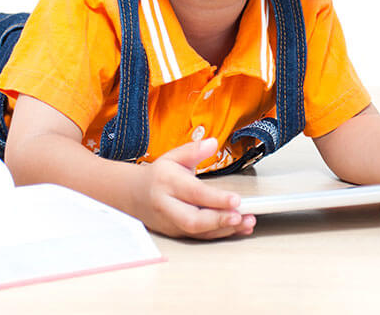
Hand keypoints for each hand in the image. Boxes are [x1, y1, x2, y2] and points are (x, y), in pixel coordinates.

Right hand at [133, 138, 255, 238]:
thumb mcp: (173, 157)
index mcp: (167, 182)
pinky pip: (200, 237)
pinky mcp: (177, 233)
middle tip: (241, 216)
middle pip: (193, 220)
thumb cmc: (158, 176)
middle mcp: (167, 205)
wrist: (133, 195)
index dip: (216, 198)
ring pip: (198, 232)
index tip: (236, 199)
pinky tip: (238, 228)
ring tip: (246, 223)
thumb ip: (194, 150)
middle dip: (219, 220)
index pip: (194, 192)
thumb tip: (212, 143)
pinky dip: (220, 234)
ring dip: (224, 229)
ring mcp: (171, 223)